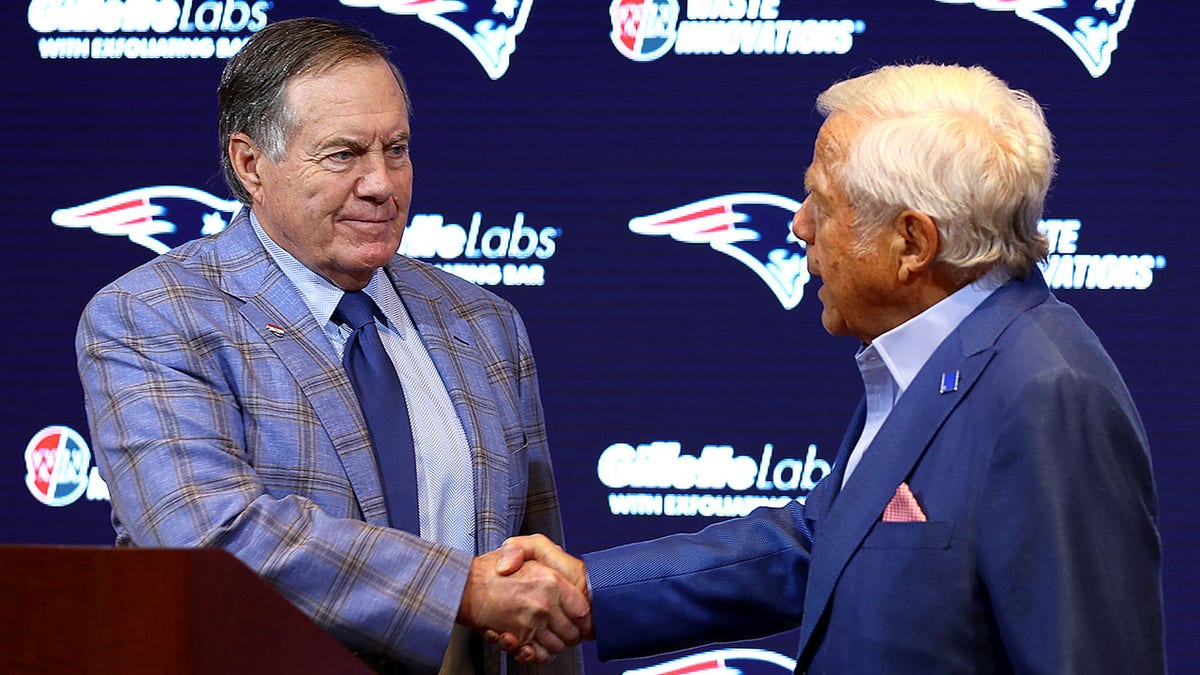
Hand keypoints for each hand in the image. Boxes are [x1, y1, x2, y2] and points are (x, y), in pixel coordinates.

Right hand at [458, 546, 589, 664]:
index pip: (582, 609)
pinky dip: (534, 654)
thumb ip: (542, 550)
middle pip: (572, 633)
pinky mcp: (517, 638)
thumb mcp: (523, 546)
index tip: (578, 620)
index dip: (582, 618)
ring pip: (555, 647)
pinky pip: (535, 654)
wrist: (461, 587)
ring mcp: (531, 623)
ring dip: (551, 645)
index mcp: (551, 581)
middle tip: (561, 630)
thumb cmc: (490, 569)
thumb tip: (557, 576)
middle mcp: (544, 603)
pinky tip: (529, 644)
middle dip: (568, 635)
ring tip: (543, 635)